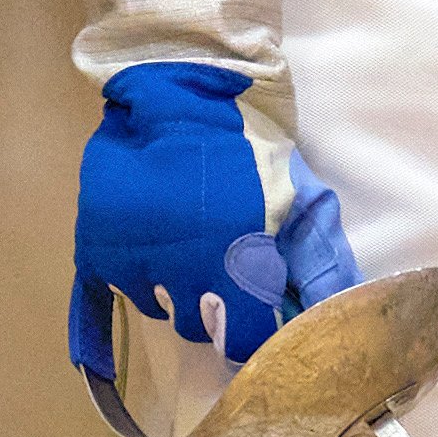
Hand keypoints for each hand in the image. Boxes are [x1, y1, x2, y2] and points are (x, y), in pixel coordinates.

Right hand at [65, 60, 355, 385]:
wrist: (180, 95)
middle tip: (222, 272)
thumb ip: (323, 266)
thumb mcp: (303, 200)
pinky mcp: (97, 252)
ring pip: (157, 308)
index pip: (243, 341)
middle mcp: (177, 277)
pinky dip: (112, 317)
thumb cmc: (250, 151)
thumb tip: (340, 321)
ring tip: (184, 247)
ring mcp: (131, 265)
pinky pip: (98, 307)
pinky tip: (114, 337)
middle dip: (214, 309)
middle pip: (198, 327)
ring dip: (173, 291)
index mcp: (234, 268)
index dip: (254, 335)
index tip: (260, 319)